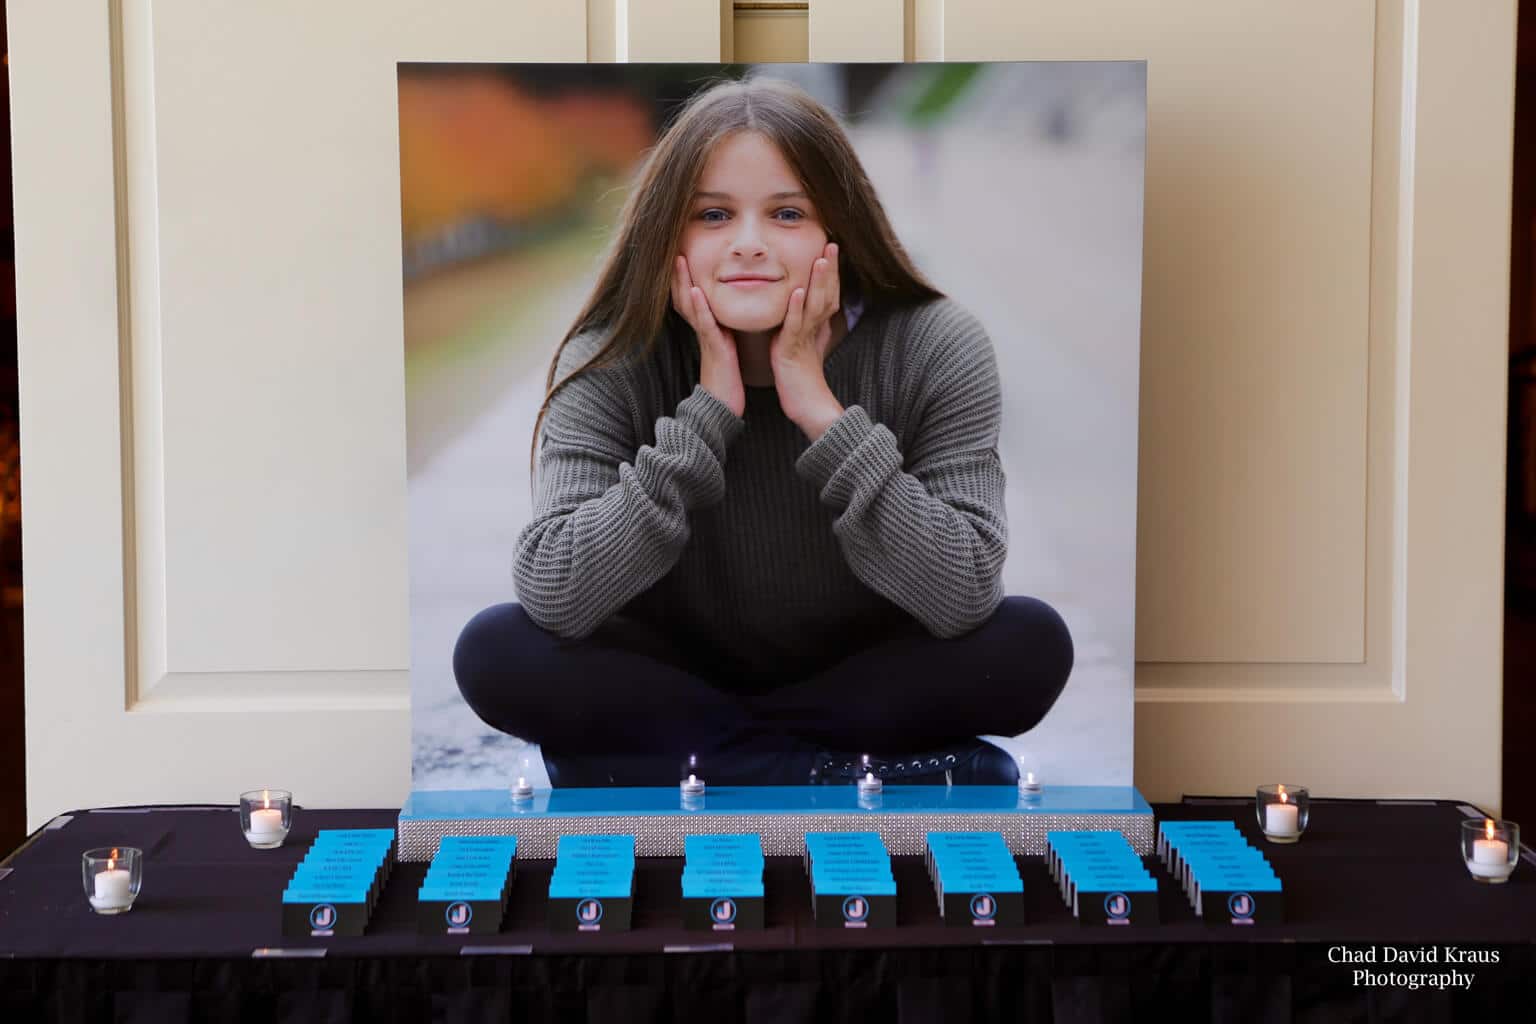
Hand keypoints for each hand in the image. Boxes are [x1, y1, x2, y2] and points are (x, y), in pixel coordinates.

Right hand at [672, 255, 744, 416]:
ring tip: (679, 258)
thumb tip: (729, 316)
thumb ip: (725, 329)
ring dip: (683, 281)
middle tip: (674, 245)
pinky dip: (698, 306)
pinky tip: (694, 290)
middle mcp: (702, 328)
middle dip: (679, 270)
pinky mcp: (712, 347)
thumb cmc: (728, 378)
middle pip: (684, 293)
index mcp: (707, 326)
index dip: (686, 273)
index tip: (685, 249)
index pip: (692, 294)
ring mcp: (705, 337)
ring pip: (689, 304)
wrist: (723, 407)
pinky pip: (704, 324)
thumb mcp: (726, 347)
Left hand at [770, 242, 843, 439]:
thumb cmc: (803, 380)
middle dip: (829, 270)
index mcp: (817, 327)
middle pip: (826, 295)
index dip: (831, 273)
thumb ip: (809, 329)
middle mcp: (815, 330)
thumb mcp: (806, 347)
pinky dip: (796, 308)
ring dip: (818, 282)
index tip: (831, 249)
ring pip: (815, 306)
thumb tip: (812, 313)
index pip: (828, 294)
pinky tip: (797, 292)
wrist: (807, 407)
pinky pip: (795, 327)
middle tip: (832, 244)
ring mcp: (805, 340)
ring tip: (820, 259)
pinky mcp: (793, 351)